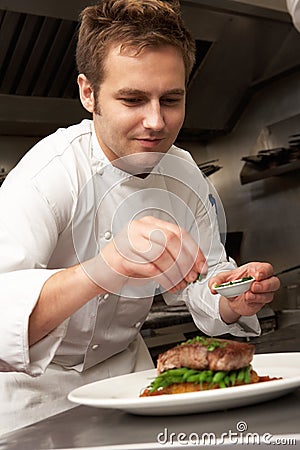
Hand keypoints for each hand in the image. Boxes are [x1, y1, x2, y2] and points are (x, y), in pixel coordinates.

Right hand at [83, 216, 206, 293]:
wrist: (99, 273)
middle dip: (186, 261)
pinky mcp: (122, 258)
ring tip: (180, 283)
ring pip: (161, 253)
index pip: (178, 232)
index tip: (201, 265)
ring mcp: (129, 241)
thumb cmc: (126, 263)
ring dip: (175, 272)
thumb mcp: (151, 253)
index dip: (194, 250)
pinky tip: (168, 285)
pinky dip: (163, 279)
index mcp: (148, 224)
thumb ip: (171, 253)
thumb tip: (194, 264)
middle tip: (191, 276)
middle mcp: (138, 228)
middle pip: (171, 240)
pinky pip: (149, 267)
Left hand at [209, 262, 279, 322]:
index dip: (264, 271)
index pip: (266, 268)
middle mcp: (262, 281)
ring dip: (260, 295)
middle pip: (273, 281)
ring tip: (248, 294)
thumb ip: (216, 281)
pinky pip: (263, 302)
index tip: (257, 275)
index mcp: (255, 270)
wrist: (231, 296)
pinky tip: (248, 299)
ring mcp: (263, 292)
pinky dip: (256, 301)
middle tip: (253, 286)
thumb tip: (213, 287)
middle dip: (265, 284)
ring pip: (270, 293)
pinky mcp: (260, 302)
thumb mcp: (222, 279)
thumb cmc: (232, 283)